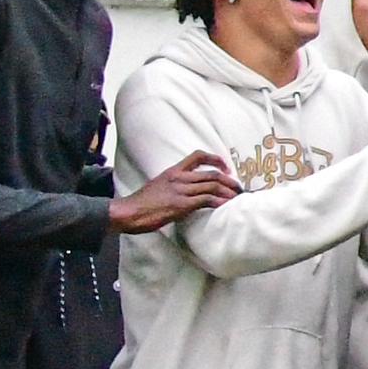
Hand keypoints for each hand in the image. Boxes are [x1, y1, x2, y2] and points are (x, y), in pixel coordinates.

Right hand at [110, 151, 240, 231]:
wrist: (129, 212)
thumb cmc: (142, 202)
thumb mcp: (159, 185)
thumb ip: (174, 183)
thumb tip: (189, 189)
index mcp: (173, 171)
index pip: (197, 156)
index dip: (215, 159)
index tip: (226, 167)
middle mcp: (179, 178)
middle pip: (211, 174)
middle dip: (229, 180)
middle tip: (238, 188)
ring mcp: (181, 190)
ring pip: (212, 186)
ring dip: (228, 192)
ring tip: (237, 197)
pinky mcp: (181, 204)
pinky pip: (206, 200)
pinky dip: (219, 202)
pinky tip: (225, 205)